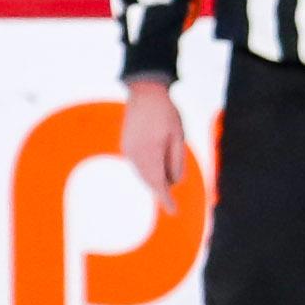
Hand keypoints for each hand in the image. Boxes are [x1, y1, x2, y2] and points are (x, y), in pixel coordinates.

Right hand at [119, 78, 186, 211]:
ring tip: (165, 185)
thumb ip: (177, 161)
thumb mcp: (179, 137)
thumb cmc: (167, 114)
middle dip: (161, 191)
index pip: (159, 182)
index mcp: (151, 151)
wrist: (145, 93)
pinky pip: (138, 166)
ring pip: (142, 175)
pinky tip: (155, 172)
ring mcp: (128, 150)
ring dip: (154, 182)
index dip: (165, 198)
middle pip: (149, 181)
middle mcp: (136, 153)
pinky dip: (147, 172)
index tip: (173, 211)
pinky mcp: (125, 146)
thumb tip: (173, 182)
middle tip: (170, 202)